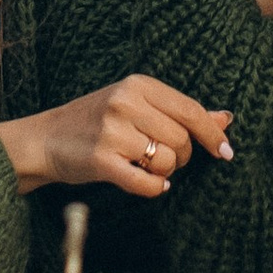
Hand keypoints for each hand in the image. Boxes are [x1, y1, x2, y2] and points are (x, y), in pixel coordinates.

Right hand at [0, 76, 233, 198]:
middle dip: (181, 155)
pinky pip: (146, 183)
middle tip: (162, 156)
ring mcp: (112, 132)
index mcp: (137, 84)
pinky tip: (151, 184)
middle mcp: (125, 103)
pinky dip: (153, 188)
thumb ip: (181, 111)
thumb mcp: (138, 105)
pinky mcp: (100, 160)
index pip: (190, 110)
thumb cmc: (98, 121)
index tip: (227, 152)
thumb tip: (227, 118)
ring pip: (166, 161)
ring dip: (164, 171)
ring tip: (145, 164)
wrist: (46, 138)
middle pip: (182, 138)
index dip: (213, 134)